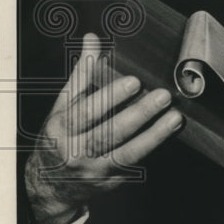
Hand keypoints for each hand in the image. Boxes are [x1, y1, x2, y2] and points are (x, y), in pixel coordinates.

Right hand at [25, 33, 182, 223]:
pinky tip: (170, 130)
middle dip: (137, 114)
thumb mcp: (63, 105)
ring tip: (174, 116)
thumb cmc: (61, 135)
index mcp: (60, 127)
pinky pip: (136, 163)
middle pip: (107, 133)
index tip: (134, 81)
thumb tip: (91, 39)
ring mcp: (94, 169)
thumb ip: (81, 73)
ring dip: (154, 134)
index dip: (109, 96)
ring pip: (126, 152)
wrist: (50, 184)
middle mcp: (75, 150)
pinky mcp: (112, 180)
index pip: (84, 111)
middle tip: (162, 95)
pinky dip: (154, 146)